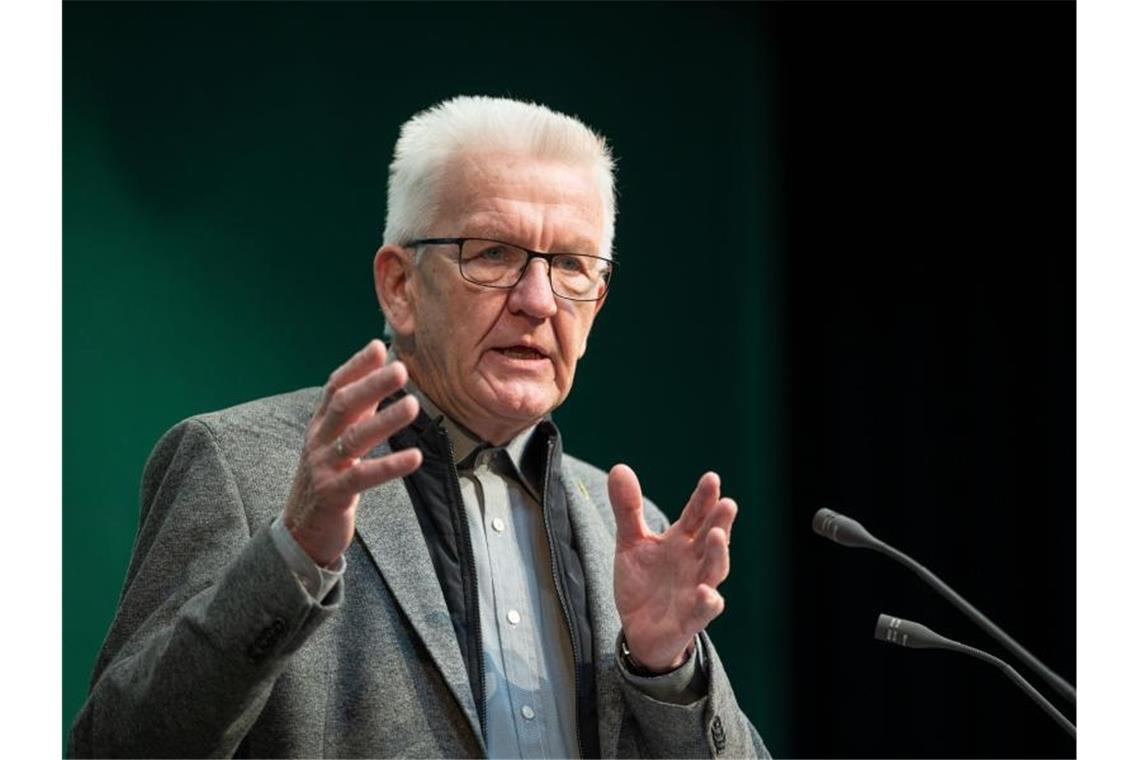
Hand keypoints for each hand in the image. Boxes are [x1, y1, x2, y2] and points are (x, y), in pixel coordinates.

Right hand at [283, 339, 422, 565]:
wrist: (301, 529)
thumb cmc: (326, 476)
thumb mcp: (335, 440)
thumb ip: (356, 411)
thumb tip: (381, 375)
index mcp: (320, 424)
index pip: (335, 387)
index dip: (356, 367)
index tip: (378, 347)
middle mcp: (319, 440)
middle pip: (344, 406)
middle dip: (371, 385)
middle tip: (400, 369)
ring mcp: (324, 466)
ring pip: (354, 438)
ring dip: (385, 421)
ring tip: (413, 405)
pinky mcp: (334, 494)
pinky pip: (363, 477)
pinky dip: (390, 466)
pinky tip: (415, 457)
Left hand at [609, 464, 737, 671]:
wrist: (639, 630)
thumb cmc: (643, 583)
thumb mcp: (630, 543)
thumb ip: (627, 509)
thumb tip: (619, 467)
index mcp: (681, 542)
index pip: (696, 516)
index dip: (704, 498)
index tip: (711, 478)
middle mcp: (694, 562)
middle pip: (712, 539)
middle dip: (720, 522)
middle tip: (727, 503)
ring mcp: (695, 589)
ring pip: (714, 571)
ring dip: (717, 554)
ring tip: (715, 536)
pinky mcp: (690, 618)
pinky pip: (703, 610)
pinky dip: (707, 601)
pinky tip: (706, 592)